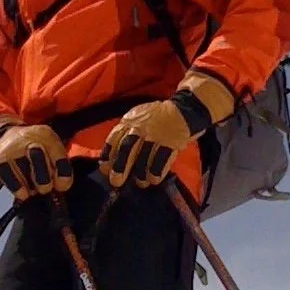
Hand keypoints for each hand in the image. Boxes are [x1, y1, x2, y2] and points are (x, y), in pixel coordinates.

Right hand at [0, 119, 72, 199]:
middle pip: (37, 159)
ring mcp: (12, 148)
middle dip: (44, 179)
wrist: (5, 136)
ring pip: (23, 172)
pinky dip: (17, 188)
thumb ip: (59, 165)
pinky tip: (23, 193)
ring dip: (31, 187)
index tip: (62, 186)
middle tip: (45, 188)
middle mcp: (28, 138)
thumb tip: (61, 186)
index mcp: (45, 135)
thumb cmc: (34, 148)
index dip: (62, 173)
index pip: (57, 154)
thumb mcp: (50, 148)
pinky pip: (8, 178)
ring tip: (33, 188)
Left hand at [99, 72, 234, 188]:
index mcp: (130, 121)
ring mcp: (157, 134)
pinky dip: (156, 171)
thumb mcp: (137, 118)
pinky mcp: (171, 141)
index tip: (104, 169)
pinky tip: (154, 179)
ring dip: (140, 172)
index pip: (114, 138)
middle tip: (116, 181)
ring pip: (144, 156)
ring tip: (140, 182)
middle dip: (120, 167)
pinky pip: (162, 159)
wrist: (185, 108)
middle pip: (127, 148)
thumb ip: (125, 133)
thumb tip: (111, 158)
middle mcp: (141, 127)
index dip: (108, 155)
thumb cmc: (158, 117)